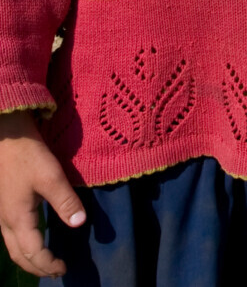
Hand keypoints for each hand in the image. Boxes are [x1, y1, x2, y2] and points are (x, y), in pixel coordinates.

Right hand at [0, 111, 85, 277]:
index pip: (34, 253)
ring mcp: (2, 213)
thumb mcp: (51, 176)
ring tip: (46, 260)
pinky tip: (34, 237)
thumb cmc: (28, 154)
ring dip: (29, 258)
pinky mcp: (3, 204)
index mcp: (18, 219)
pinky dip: (23, 245)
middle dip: (37, 268)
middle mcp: (6, 221)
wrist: (7, 134)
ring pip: (13, 247)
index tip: (65, 268)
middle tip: (56, 271)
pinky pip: (11, 235)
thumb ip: (65, 201)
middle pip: (19, 256)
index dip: (48, 264)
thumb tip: (79, 223)